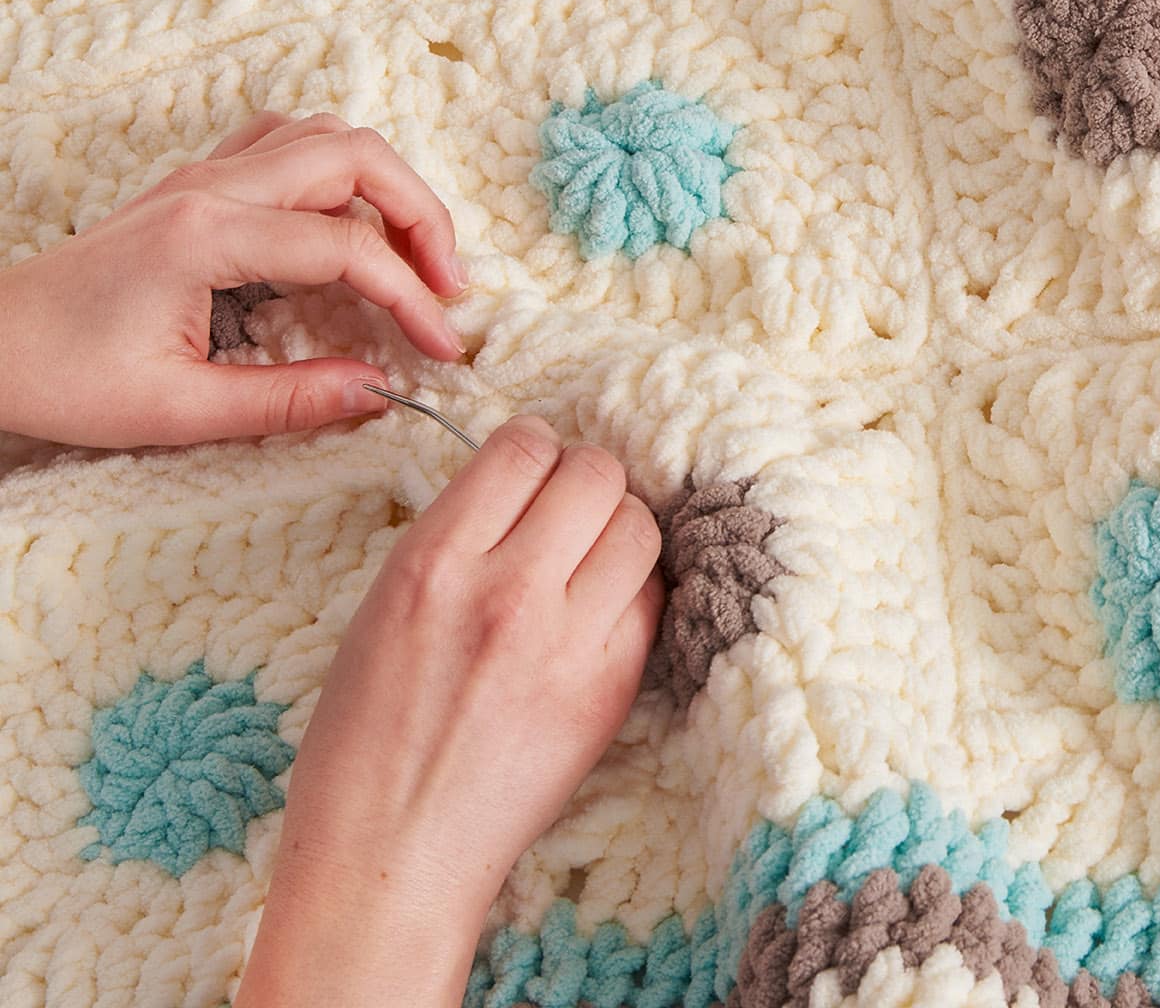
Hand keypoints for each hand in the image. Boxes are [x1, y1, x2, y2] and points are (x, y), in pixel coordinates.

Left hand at [0, 111, 466, 446]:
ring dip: (387, 184)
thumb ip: (286, 401)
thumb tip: (377, 393)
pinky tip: (347, 219)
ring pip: (329, 134)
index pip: (347, 247)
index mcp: (208, 235)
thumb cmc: (63, 377)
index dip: (409, 297)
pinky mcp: (199, 180)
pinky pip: (289, 139)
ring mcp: (206, 173)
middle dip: (422, 214)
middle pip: (357, 155)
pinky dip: (338, 168)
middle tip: (447, 281)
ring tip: (412, 251)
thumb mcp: (175, 411)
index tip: (439, 347)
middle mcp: (214, 185)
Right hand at [237, 417, 665, 1007]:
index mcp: (434, 562)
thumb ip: (458, 535)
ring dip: (617, 530)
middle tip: (565, 514)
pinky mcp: (612, 688)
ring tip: (587, 561)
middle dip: (583, 481)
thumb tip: (524, 482)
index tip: (529, 474)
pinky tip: (598, 612)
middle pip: (596, 473)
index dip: (533, 452)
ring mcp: (568, 641)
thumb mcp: (383, 606)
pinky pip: (650, 598)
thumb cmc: (366, 738)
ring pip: (639, 525)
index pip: (523, 446)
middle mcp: (507, 590)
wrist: (391, 855)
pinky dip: (632, 591)